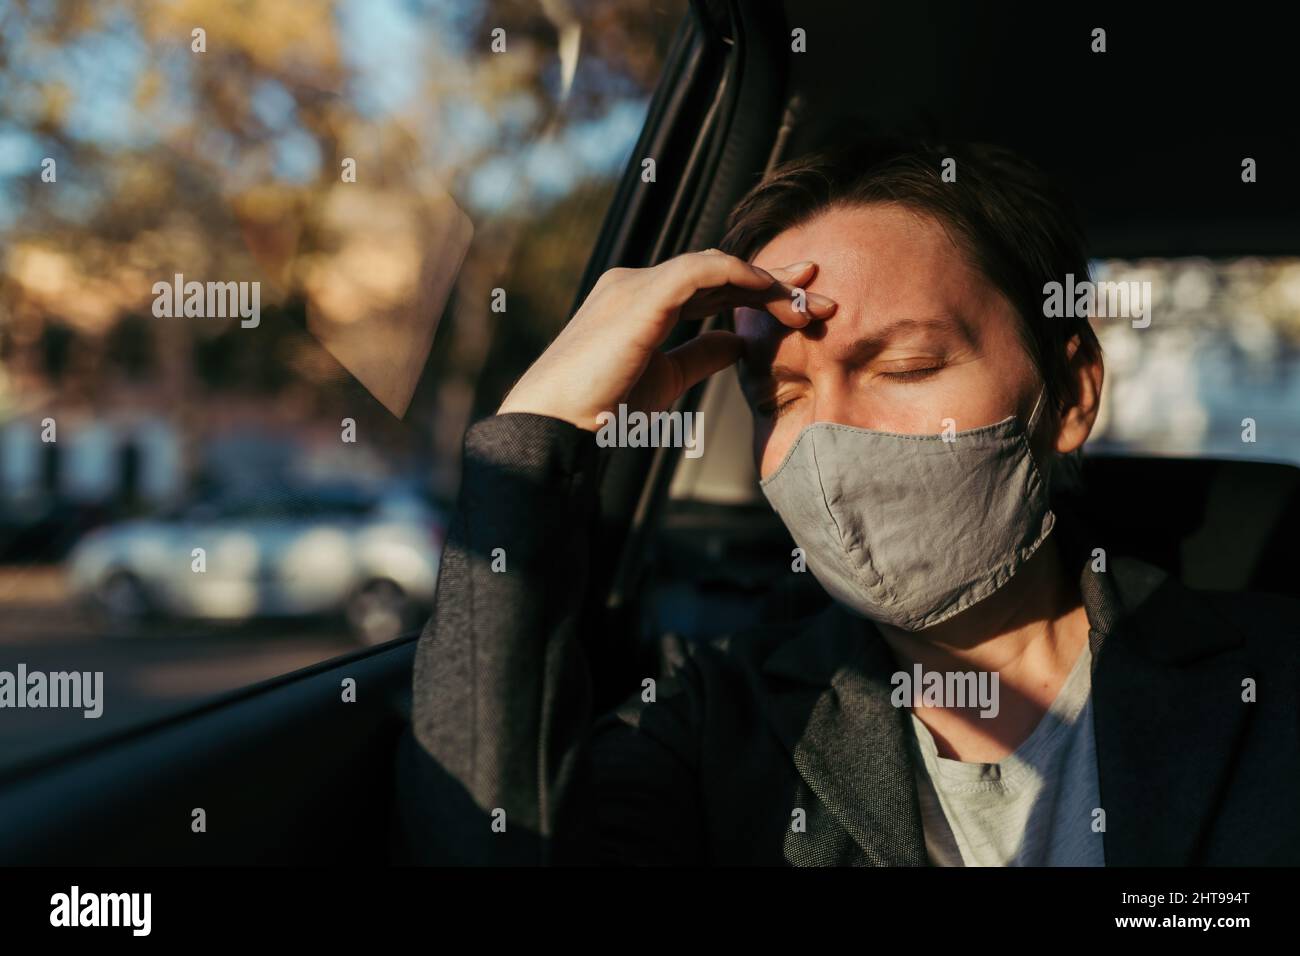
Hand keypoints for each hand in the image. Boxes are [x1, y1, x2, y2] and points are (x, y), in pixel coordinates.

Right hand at [496, 249, 835, 431]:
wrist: (556, 423)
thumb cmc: (600, 408)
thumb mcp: (664, 378)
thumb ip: (700, 354)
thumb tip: (737, 343)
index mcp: (640, 302)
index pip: (708, 287)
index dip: (754, 293)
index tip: (798, 306)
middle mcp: (636, 283)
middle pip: (718, 273)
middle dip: (772, 282)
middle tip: (819, 293)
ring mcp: (636, 284)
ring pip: (716, 267)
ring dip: (766, 282)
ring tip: (806, 303)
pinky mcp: (641, 294)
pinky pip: (702, 270)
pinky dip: (741, 275)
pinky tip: (769, 290)